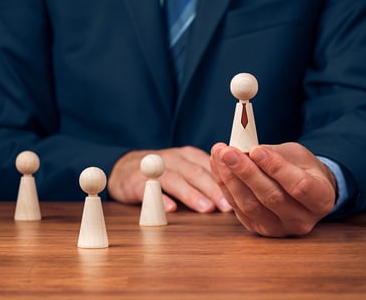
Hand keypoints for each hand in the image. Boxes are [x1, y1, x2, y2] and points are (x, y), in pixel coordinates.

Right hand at [108, 146, 232, 212]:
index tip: (241, 196)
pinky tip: (171, 210)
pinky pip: (149, 189)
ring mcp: (154, 168)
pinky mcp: (136, 181)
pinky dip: (160, 199)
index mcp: (188, 156)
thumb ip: (206, 179)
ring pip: (174, 180)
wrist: (124, 170)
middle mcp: (173, 159)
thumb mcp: (186, 170)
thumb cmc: (163, 173)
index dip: (226, 180)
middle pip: (195, 173)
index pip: (210, 166)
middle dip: (213, 189)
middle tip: (228, 206)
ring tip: (205, 208)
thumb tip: (237, 197)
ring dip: (191, 194)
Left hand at [210, 142, 336, 236]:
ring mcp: (279, 229)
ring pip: (250, 205)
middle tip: (227, 152)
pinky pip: (238, 208)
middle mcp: (303, 220)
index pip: (299, 186)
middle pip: (271, 197)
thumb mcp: (297, 155)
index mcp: (321, 199)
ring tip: (219, 155)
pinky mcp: (259, 229)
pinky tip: (218, 166)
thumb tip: (245, 150)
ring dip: (230, 179)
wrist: (303, 192)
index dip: (276, 168)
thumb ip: (275, 154)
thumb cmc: (302, 169)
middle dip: (246, 172)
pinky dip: (225, 186)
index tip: (255, 150)